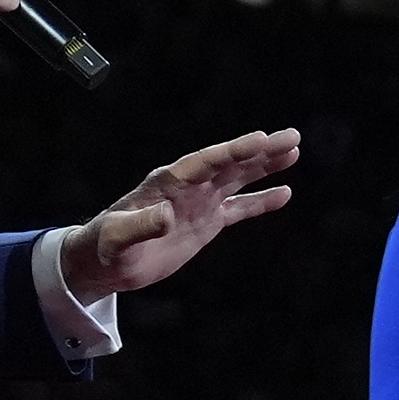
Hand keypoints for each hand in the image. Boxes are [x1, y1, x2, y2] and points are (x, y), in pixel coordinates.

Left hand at [56, 130, 301, 300]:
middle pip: (228, 163)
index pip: (205, 162)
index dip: (233, 151)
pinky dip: (260, 201)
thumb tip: (166, 215)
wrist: (105, 262)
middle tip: (291, 137)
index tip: (260, 139)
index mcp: (168, 183)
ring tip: (293, 151)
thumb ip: (140, 226)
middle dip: (259, 150)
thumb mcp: (118, 238)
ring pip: (237, 179)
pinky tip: (285, 193)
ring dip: (264, 165)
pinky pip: (238, 208)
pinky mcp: (205, 221)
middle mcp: (187, 186)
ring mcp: (198, 202)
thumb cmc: (105, 247)